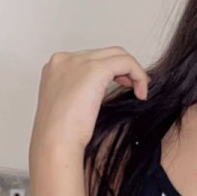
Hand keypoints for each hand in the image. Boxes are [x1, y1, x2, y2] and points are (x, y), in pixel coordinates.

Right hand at [28, 46, 150, 160]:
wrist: (56, 143)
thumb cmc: (61, 134)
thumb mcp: (68, 104)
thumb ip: (81, 90)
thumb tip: (102, 88)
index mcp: (55, 67)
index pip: (90, 58)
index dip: (109, 70)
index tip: (120, 85)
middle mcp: (64, 59)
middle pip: (104, 53)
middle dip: (122, 68)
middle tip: (134, 88)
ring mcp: (78, 62)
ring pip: (117, 54)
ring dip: (132, 71)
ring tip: (139, 91)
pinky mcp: (95, 70)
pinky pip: (126, 62)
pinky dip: (138, 75)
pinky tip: (141, 94)